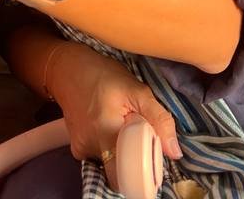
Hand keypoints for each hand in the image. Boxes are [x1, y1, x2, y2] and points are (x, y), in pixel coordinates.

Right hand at [46, 43, 181, 190]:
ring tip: (122, 126)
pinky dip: (110, 147)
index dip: (143, 171)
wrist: (68, 69)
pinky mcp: (77, 149)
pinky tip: (109, 127)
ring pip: (111, 163)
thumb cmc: (104, 76)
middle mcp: (90, 147)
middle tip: (139, 136)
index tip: (151, 156)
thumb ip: (159, 119)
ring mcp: (81, 150)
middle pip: (121, 170)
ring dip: (122, 150)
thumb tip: (175, 153)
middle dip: (134, 158)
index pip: (126, 174)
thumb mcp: (137, 90)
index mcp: (106, 133)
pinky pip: (100, 157)